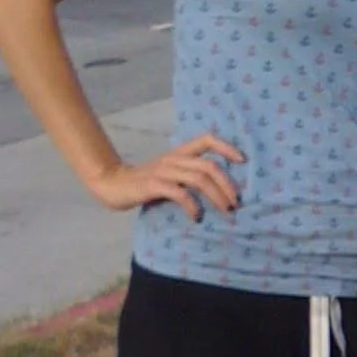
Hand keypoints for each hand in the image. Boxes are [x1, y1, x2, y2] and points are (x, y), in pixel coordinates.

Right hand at [88, 133, 244, 221]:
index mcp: (179, 153)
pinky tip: (197, 216)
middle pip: (208, 165)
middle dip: (227, 184)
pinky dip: (192, 205)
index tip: (243, 161)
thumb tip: (220, 190)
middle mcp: (173, 159)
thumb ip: (189, 176)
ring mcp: (163, 171)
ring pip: (198, 178)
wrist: (113, 185)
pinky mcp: (153, 185)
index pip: (206, 139)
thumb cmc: (146, 183)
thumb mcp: (170, 174)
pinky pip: (179, 193)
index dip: (226, 147)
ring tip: (226, 210)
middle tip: (236, 202)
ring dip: (216, 196)